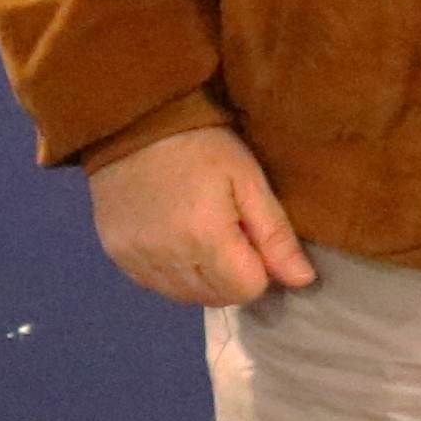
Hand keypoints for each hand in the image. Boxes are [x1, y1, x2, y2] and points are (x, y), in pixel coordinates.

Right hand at [90, 125, 310, 306]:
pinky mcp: (117, 255)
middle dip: (233, 275)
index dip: (260, 269)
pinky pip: (155, 286)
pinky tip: (175, 239)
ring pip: (186, 297)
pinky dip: (173, 273)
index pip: (246, 290)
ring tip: (202, 235)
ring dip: (204, 278)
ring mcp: (137, 259)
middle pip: (217, 298)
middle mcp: (167, 257)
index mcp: (205, 236)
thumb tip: (302, 280)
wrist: (136, 122)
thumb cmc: (202, 144)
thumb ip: (275, 235)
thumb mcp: (249, 179)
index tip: (253, 238)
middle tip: (230, 233)